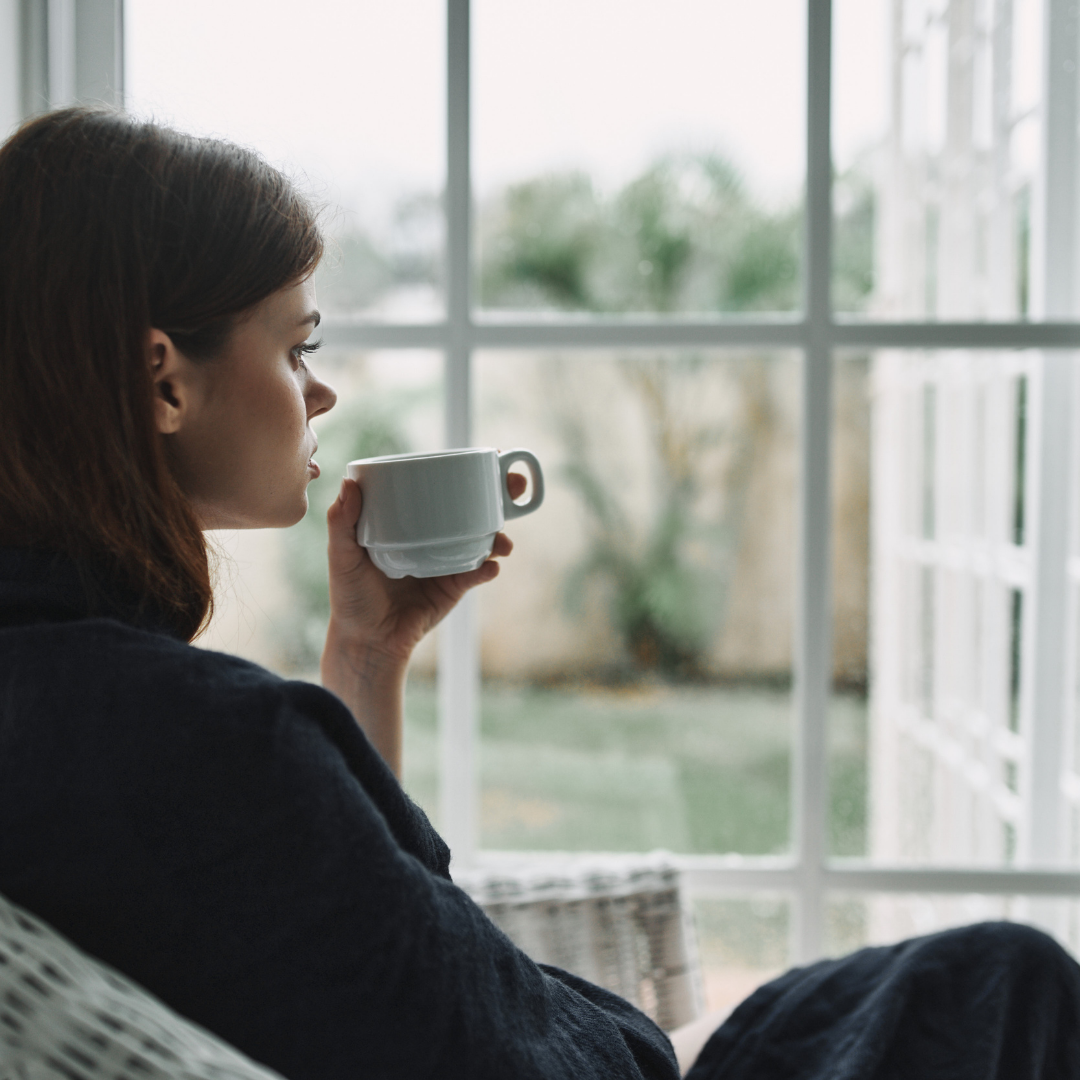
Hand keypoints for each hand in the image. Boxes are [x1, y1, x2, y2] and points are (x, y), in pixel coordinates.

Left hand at [323, 473, 522, 667]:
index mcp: (410, 521)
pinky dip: (487, 568)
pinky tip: (490, 566)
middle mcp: (433, 536)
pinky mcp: (455, 587)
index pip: (440, 487)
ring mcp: (448, 561)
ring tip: (502, 541)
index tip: (489, 454)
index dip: (467, 470)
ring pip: (483, 539)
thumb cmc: (351, 597)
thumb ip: (342, 523)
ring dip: (500, 535)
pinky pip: (477, 573)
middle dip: (501, 495)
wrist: (367, 641)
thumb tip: (349, 484)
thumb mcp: (342, 556)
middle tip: (515, 485)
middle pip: (473, 508)